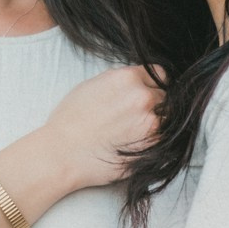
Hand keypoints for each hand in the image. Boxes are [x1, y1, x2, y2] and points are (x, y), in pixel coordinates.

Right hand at [46, 66, 161, 188]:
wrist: (62, 154)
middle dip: (154, 105)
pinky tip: (132, 144)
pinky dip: (152, 141)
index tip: (148, 93)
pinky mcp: (153, 146)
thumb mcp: (92, 86)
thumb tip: (136, 81)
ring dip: (155, 124)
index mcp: (128, 78)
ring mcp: (151, 123)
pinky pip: (162, 139)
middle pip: (165, 97)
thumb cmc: (69, 121)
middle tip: (135, 117)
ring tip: (132, 133)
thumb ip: (120, 81)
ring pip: (166, 119)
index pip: (159, 74)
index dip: (153, 85)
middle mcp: (143, 97)